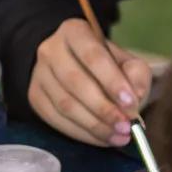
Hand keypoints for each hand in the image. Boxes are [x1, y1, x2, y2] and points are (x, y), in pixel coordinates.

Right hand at [28, 19, 151, 147]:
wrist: (71, 64)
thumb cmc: (104, 64)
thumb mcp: (125, 61)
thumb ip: (136, 75)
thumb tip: (136, 96)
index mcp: (75, 32)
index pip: (93, 55)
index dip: (112, 81)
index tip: (130, 103)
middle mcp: (51, 50)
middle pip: (75, 82)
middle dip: (104, 108)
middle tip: (126, 126)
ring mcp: (39, 74)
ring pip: (65, 104)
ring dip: (95, 126)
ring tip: (119, 136)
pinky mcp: (35, 97)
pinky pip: (57, 120)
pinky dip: (82, 134)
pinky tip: (102, 139)